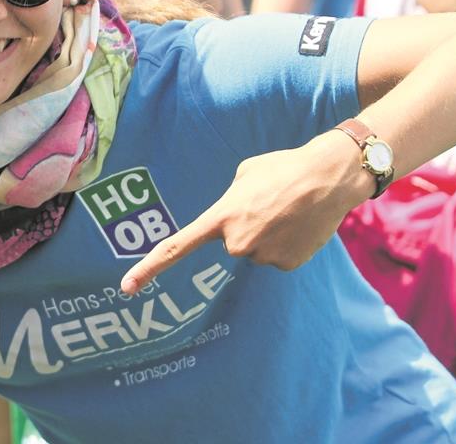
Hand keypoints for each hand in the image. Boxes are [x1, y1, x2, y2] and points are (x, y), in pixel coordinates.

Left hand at [120, 131, 372, 294]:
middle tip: (268, 204)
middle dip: (245, 227)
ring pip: (256, 251)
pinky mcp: (287, 265)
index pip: (177, 247)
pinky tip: (300, 224)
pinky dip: (287, 243)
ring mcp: (263, 257)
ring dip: (268, 234)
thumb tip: (230, 221)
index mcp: (220, 217)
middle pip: (231, 243)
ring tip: (287, 211)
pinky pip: (278, 257)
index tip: (126, 287)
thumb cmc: (282, 168)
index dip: (149, 268)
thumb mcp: (243, 175)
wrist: (329, 176)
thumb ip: (228, 202)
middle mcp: (237, 243)